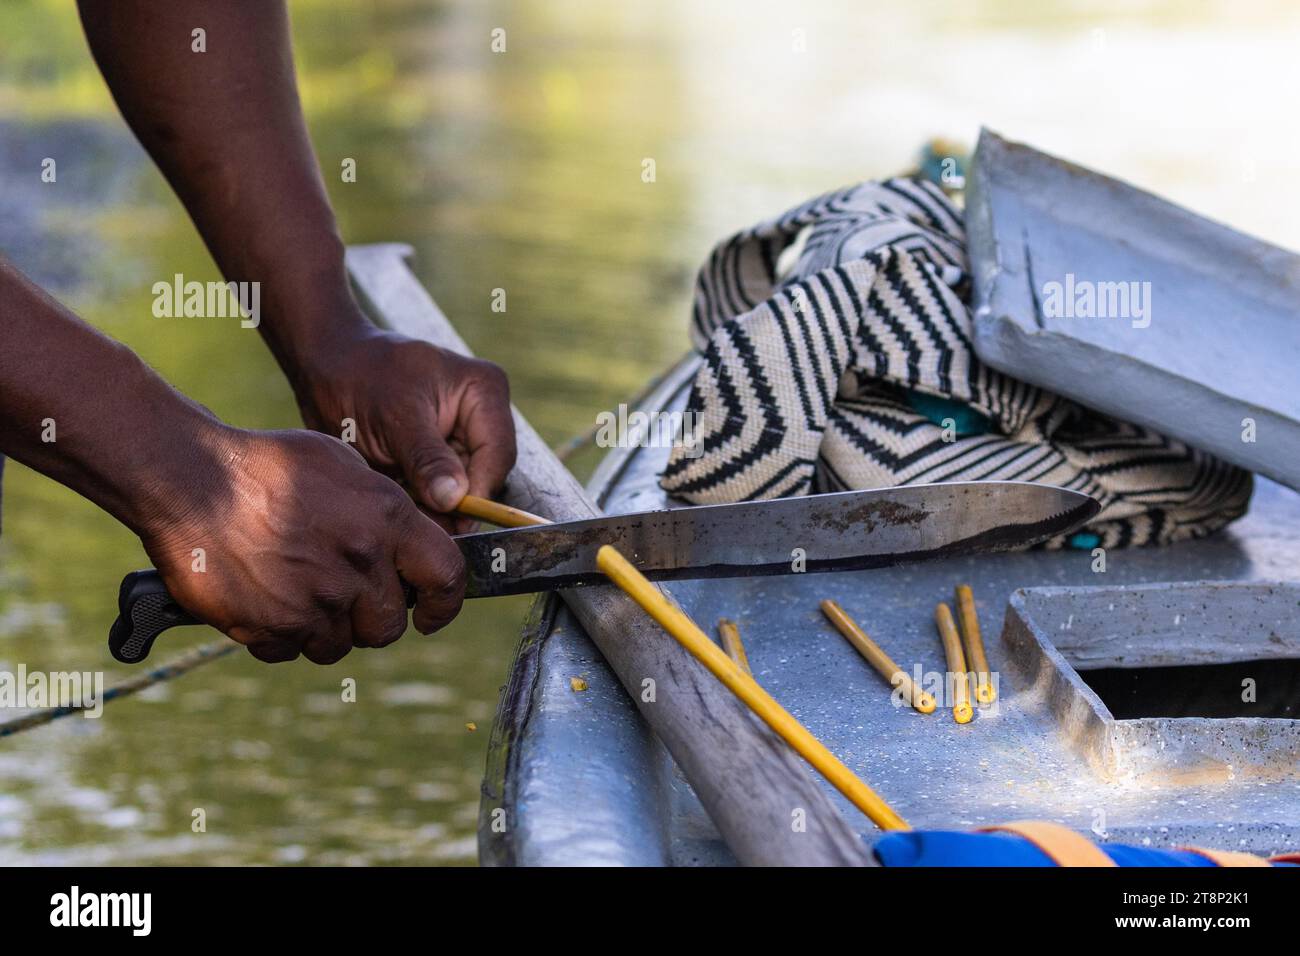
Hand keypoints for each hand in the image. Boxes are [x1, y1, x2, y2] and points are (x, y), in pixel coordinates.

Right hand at [139, 426, 466, 662]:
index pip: (447, 577)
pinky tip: (265, 597)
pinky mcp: (270, 626)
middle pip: (388, 626)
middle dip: (371, 617)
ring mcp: (314, 601)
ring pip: (338, 645)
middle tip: (345, 595)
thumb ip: (384, 512)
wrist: (188, 476)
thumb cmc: (267, 463)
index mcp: (387, 520)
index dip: (445, 602)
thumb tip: (409, 550)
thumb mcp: (343, 466)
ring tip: (298, 589)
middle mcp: (358, 565)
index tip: (430, 612)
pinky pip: (290, 651)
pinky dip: (281, 635)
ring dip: (324, 627)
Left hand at [292, 327, 516, 532]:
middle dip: (453, 502)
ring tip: (401, 511)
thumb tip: (455, 498)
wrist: (323, 373)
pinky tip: (396, 506)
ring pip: (461, 492)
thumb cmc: (359, 377)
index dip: (480, 491)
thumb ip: (426, 458)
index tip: (452, 520)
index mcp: (483, 392)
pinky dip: (421, 506)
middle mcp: (481, 418)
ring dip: (434, 508)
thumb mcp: (393, 416)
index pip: (497, 454)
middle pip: (484, 477)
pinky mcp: (438, 462)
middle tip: (420, 526)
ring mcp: (460, 441)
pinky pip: (439, 496)